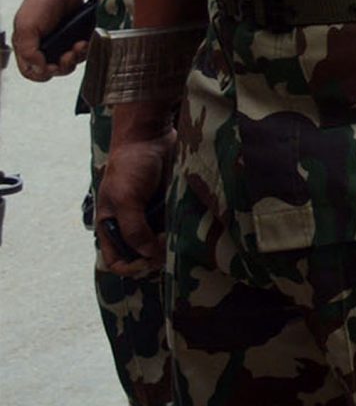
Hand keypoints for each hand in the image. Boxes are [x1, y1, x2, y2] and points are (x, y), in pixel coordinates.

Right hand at [11, 0, 87, 80]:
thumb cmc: (38, 4)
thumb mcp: (26, 29)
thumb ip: (29, 52)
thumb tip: (40, 70)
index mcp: (28, 49)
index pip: (32, 72)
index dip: (41, 74)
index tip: (51, 67)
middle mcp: (45, 48)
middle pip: (55, 71)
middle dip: (64, 66)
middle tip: (68, 55)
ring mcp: (63, 43)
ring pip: (72, 63)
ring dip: (76, 57)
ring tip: (79, 44)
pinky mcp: (78, 36)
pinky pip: (85, 51)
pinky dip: (86, 49)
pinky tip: (84, 41)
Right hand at [94, 127, 172, 277]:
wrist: (151, 138)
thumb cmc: (130, 167)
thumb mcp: (125, 199)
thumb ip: (133, 229)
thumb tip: (148, 255)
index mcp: (112, 227)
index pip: (117, 261)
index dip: (131, 267)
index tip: (149, 261)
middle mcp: (133, 226)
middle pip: (144, 256)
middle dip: (157, 258)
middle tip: (171, 249)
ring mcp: (153, 218)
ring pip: (164, 244)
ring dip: (173, 246)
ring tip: (183, 238)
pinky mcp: (172, 207)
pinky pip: (179, 227)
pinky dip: (185, 231)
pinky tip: (193, 228)